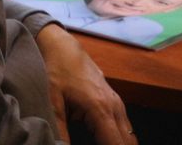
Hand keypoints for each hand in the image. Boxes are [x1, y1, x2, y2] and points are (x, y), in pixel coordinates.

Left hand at [36, 24, 135, 144]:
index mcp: (100, 109)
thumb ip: (61, 130)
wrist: (64, 47)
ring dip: (120, 144)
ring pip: (129, 135)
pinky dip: (120, 139)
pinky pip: (125, 127)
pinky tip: (108, 141)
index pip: (117, 144)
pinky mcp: (115, 101)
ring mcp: (117, 103)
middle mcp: (115, 107)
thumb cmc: (57, 71)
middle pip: (127, 142)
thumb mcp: (53, 102)